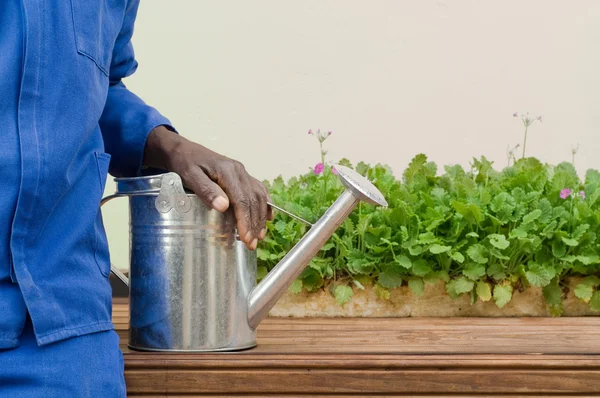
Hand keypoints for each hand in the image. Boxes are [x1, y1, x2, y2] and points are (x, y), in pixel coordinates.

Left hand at [143, 126, 272, 249]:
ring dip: (261, 217)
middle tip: (252, 244)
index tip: (245, 237)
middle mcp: (239, 171)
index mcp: (227, 171)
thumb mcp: (190, 176)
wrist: (183, 150)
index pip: (242, 199)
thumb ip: (206, 190)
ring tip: (259, 236)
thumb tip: (224, 206)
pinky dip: (265, 204)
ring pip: (259, 196)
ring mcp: (242, 173)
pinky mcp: (242, 176)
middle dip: (254, 223)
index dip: (245, 220)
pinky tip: (268, 216)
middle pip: (253, 200)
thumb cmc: (184, 163)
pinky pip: (259, 190)